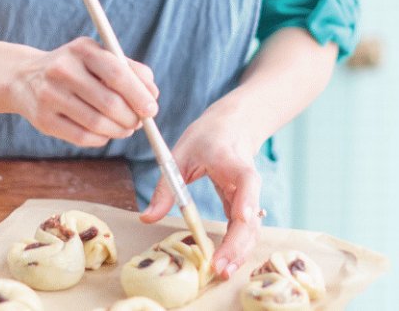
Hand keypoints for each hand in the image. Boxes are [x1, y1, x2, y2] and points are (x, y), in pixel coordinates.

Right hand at [13, 36, 158, 146]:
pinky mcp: (43, 119)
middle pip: (108, 102)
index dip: (138, 94)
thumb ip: (129, 69)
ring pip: (97, 123)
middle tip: (140, 122)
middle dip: (131, 117)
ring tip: (126, 128)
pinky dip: (102, 138)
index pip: (116, 73)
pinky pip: (82, 137)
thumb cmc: (75, 67)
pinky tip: (106, 133)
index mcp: (82, 50)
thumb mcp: (97, 55)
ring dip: (119, 130)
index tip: (152, 109)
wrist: (25, 77)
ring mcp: (50, 95)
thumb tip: (152, 93)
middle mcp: (63, 70)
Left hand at [139, 112, 262, 279]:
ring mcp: (248, 194)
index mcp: (230, 159)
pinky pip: (245, 229)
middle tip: (220, 266)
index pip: (246, 179)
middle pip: (251, 213)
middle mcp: (246, 179)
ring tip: (221, 272)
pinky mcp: (245, 205)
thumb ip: (166, 186)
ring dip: (240, 251)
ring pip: (252, 226)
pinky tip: (224, 264)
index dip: (246, 198)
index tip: (241, 216)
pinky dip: (237, 247)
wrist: (232, 126)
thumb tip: (146, 218)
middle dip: (238, 242)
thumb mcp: (179, 154)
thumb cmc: (205, 137)